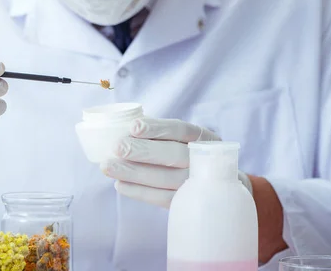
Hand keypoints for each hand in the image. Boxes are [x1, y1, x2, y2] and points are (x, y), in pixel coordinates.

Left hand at [101, 117, 251, 207]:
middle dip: (142, 151)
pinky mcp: (190, 204)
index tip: (133, 127)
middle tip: (116, 148)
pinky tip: (119, 184)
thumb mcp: (185, 142)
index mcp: (204, 139)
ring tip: (108, 167)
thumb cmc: (192, 159)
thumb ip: (161, 135)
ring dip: (133, 173)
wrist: (222, 193)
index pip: (181, 130)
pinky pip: (164, 199)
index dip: (157, 128)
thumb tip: (125, 128)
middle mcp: (205, 161)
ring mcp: (200, 185)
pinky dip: (139, 192)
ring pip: (166, 178)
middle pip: (173, 154)